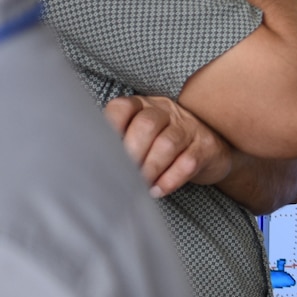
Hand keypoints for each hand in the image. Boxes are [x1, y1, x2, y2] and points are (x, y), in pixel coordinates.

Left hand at [105, 95, 235, 198]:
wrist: (208, 150)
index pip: (123, 108)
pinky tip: (158, 190)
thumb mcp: (140, 135)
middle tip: (122, 176)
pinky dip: (170, 180)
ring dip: (150, 169)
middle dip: (132, 154)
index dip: (110, 128)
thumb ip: (117, 142)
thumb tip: (87, 162)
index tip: (103, 153)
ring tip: (139, 186)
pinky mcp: (207, 147)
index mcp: (144, 106)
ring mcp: (190, 128)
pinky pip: (188, 162)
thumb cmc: (161, 145)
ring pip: (167, 144)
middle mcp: (167, 112)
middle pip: (147, 125)